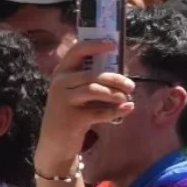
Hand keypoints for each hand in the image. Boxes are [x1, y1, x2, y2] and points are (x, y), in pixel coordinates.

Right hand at [34, 40, 134, 176]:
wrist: (56, 142)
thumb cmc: (72, 113)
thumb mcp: (77, 93)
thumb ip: (92, 81)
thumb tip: (121, 75)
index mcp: (62, 72)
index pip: (77, 51)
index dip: (95, 45)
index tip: (113, 44)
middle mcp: (60, 83)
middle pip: (92, 74)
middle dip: (115, 78)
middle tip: (131, 85)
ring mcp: (64, 100)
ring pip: (95, 90)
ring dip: (115, 94)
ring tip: (127, 98)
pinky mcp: (72, 118)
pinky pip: (98, 112)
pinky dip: (115, 111)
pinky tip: (128, 108)